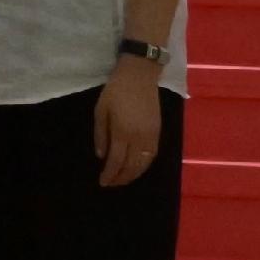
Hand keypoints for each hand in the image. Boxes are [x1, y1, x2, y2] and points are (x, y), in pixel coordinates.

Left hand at [94, 66, 164, 187]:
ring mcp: (151, 136)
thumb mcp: (100, 110)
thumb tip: (101, 156)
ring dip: (133, 175)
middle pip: (131, 166)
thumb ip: (101, 134)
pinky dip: (144, 166)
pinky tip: (136, 168)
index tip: (102, 182)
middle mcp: (139, 138)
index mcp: (122, 132)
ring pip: (144, 164)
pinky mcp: (158, 132)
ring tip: (122, 179)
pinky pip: (152, 156)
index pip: (116, 161)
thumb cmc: (116, 90)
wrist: (140, 75)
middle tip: (111, 184)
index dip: (110, 174)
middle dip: (121, 178)